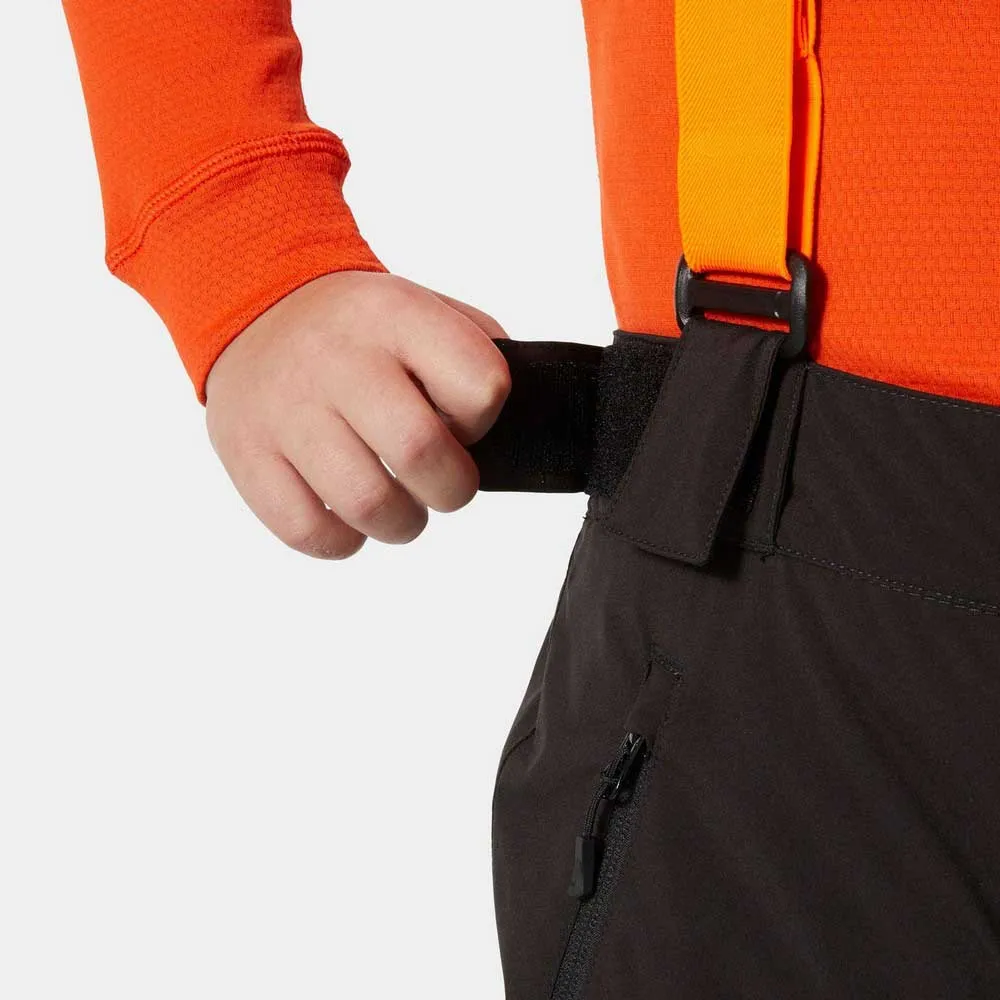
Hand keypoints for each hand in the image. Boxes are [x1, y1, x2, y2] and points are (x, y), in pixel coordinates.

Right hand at [205, 271, 510, 558]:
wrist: (257, 309)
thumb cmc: (360, 330)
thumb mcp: (422, 308)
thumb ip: (475, 354)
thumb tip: (509, 427)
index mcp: (396, 316)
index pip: (481, 386)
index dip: (483, 419)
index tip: (461, 422)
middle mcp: (339, 360)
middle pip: (421, 451)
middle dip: (452, 488)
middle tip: (442, 484)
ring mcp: (287, 411)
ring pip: (367, 503)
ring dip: (403, 523)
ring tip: (399, 508)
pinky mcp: (248, 455)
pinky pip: (307, 531)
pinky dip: (342, 541)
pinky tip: (347, 517)